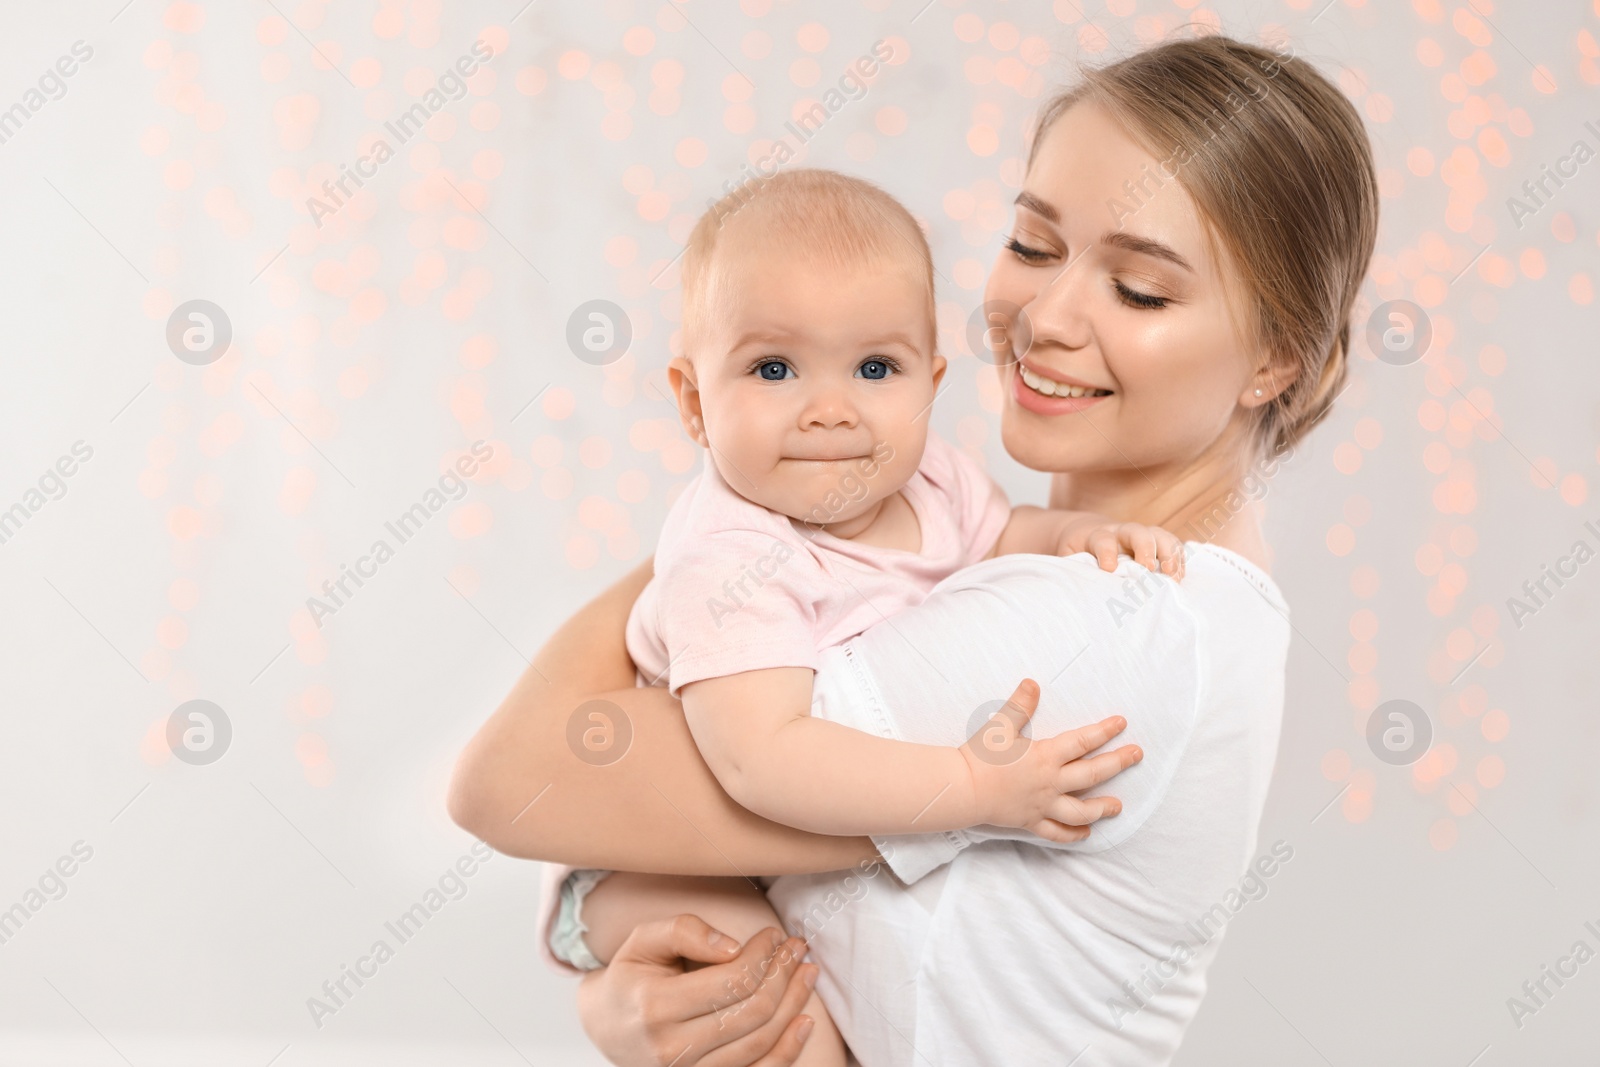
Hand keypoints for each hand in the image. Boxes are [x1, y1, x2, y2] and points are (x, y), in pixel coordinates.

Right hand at [576, 915, 819, 1066]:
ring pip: (760, 1043)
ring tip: (806, 972)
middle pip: (751, 1012)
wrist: (607, 1027)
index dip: (762, 956)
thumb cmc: (631, 976)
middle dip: (783, 976)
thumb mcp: (643, 940)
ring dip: (793, 1005)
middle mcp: (672, 1048)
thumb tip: (734, 946)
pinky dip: (787, 1050)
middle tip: (797, 948)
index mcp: (655, 1006)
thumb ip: (685, 931)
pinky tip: (805, 1021)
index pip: (730, 981)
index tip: (774, 935)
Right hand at [961, 679, 1143, 842]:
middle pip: (1092, 773)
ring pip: (1080, 810)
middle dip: (1118, 763)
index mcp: (1045, 756)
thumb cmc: (980, 756)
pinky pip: (1057, 832)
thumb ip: (1019, 705)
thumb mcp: (1000, 726)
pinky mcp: (1031, 821)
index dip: (1104, 732)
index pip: (1082, 741)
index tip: (1122, 724)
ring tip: (1118, 806)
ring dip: (1102, 807)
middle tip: (1136, 755)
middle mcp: (1050, 782)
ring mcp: (1043, 805)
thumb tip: (1033, 683)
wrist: (962, 789)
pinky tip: (1086, 833)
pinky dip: (1073, 834)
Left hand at [1058, 516, 1185, 579]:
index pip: (1103, 539)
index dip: (1107, 552)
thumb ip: (1072, 570)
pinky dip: (1179, 559)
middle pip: (1136, 531)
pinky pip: (1172, 545)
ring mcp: (1141, 536)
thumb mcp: (1067, 560)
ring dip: (1169, 553)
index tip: (1109, 568)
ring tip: (1174, 575)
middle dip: (1145, 549)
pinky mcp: (1155, 543)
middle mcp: (1120, 533)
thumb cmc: (1077, 554)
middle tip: (1149, 569)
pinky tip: (1180, 576)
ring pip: (1159, 535)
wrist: (1086, 534)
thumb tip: (1075, 591)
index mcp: (1096, 536)